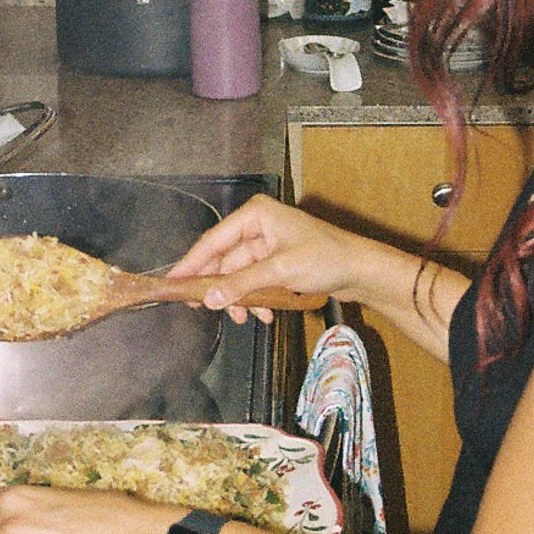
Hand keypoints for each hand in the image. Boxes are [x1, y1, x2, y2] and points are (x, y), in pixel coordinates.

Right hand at [166, 193, 369, 321]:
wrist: (361, 271)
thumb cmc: (326, 258)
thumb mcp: (280, 271)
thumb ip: (242, 284)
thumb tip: (209, 299)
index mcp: (256, 215)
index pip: (213, 241)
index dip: (191, 263)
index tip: (172, 282)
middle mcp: (258, 226)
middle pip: (224, 260)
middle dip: (220, 287)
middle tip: (202, 309)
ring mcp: (267, 244)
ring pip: (239, 275)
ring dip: (240, 298)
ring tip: (244, 318)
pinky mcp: (277, 262)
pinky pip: (255, 281)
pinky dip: (256, 298)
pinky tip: (265, 314)